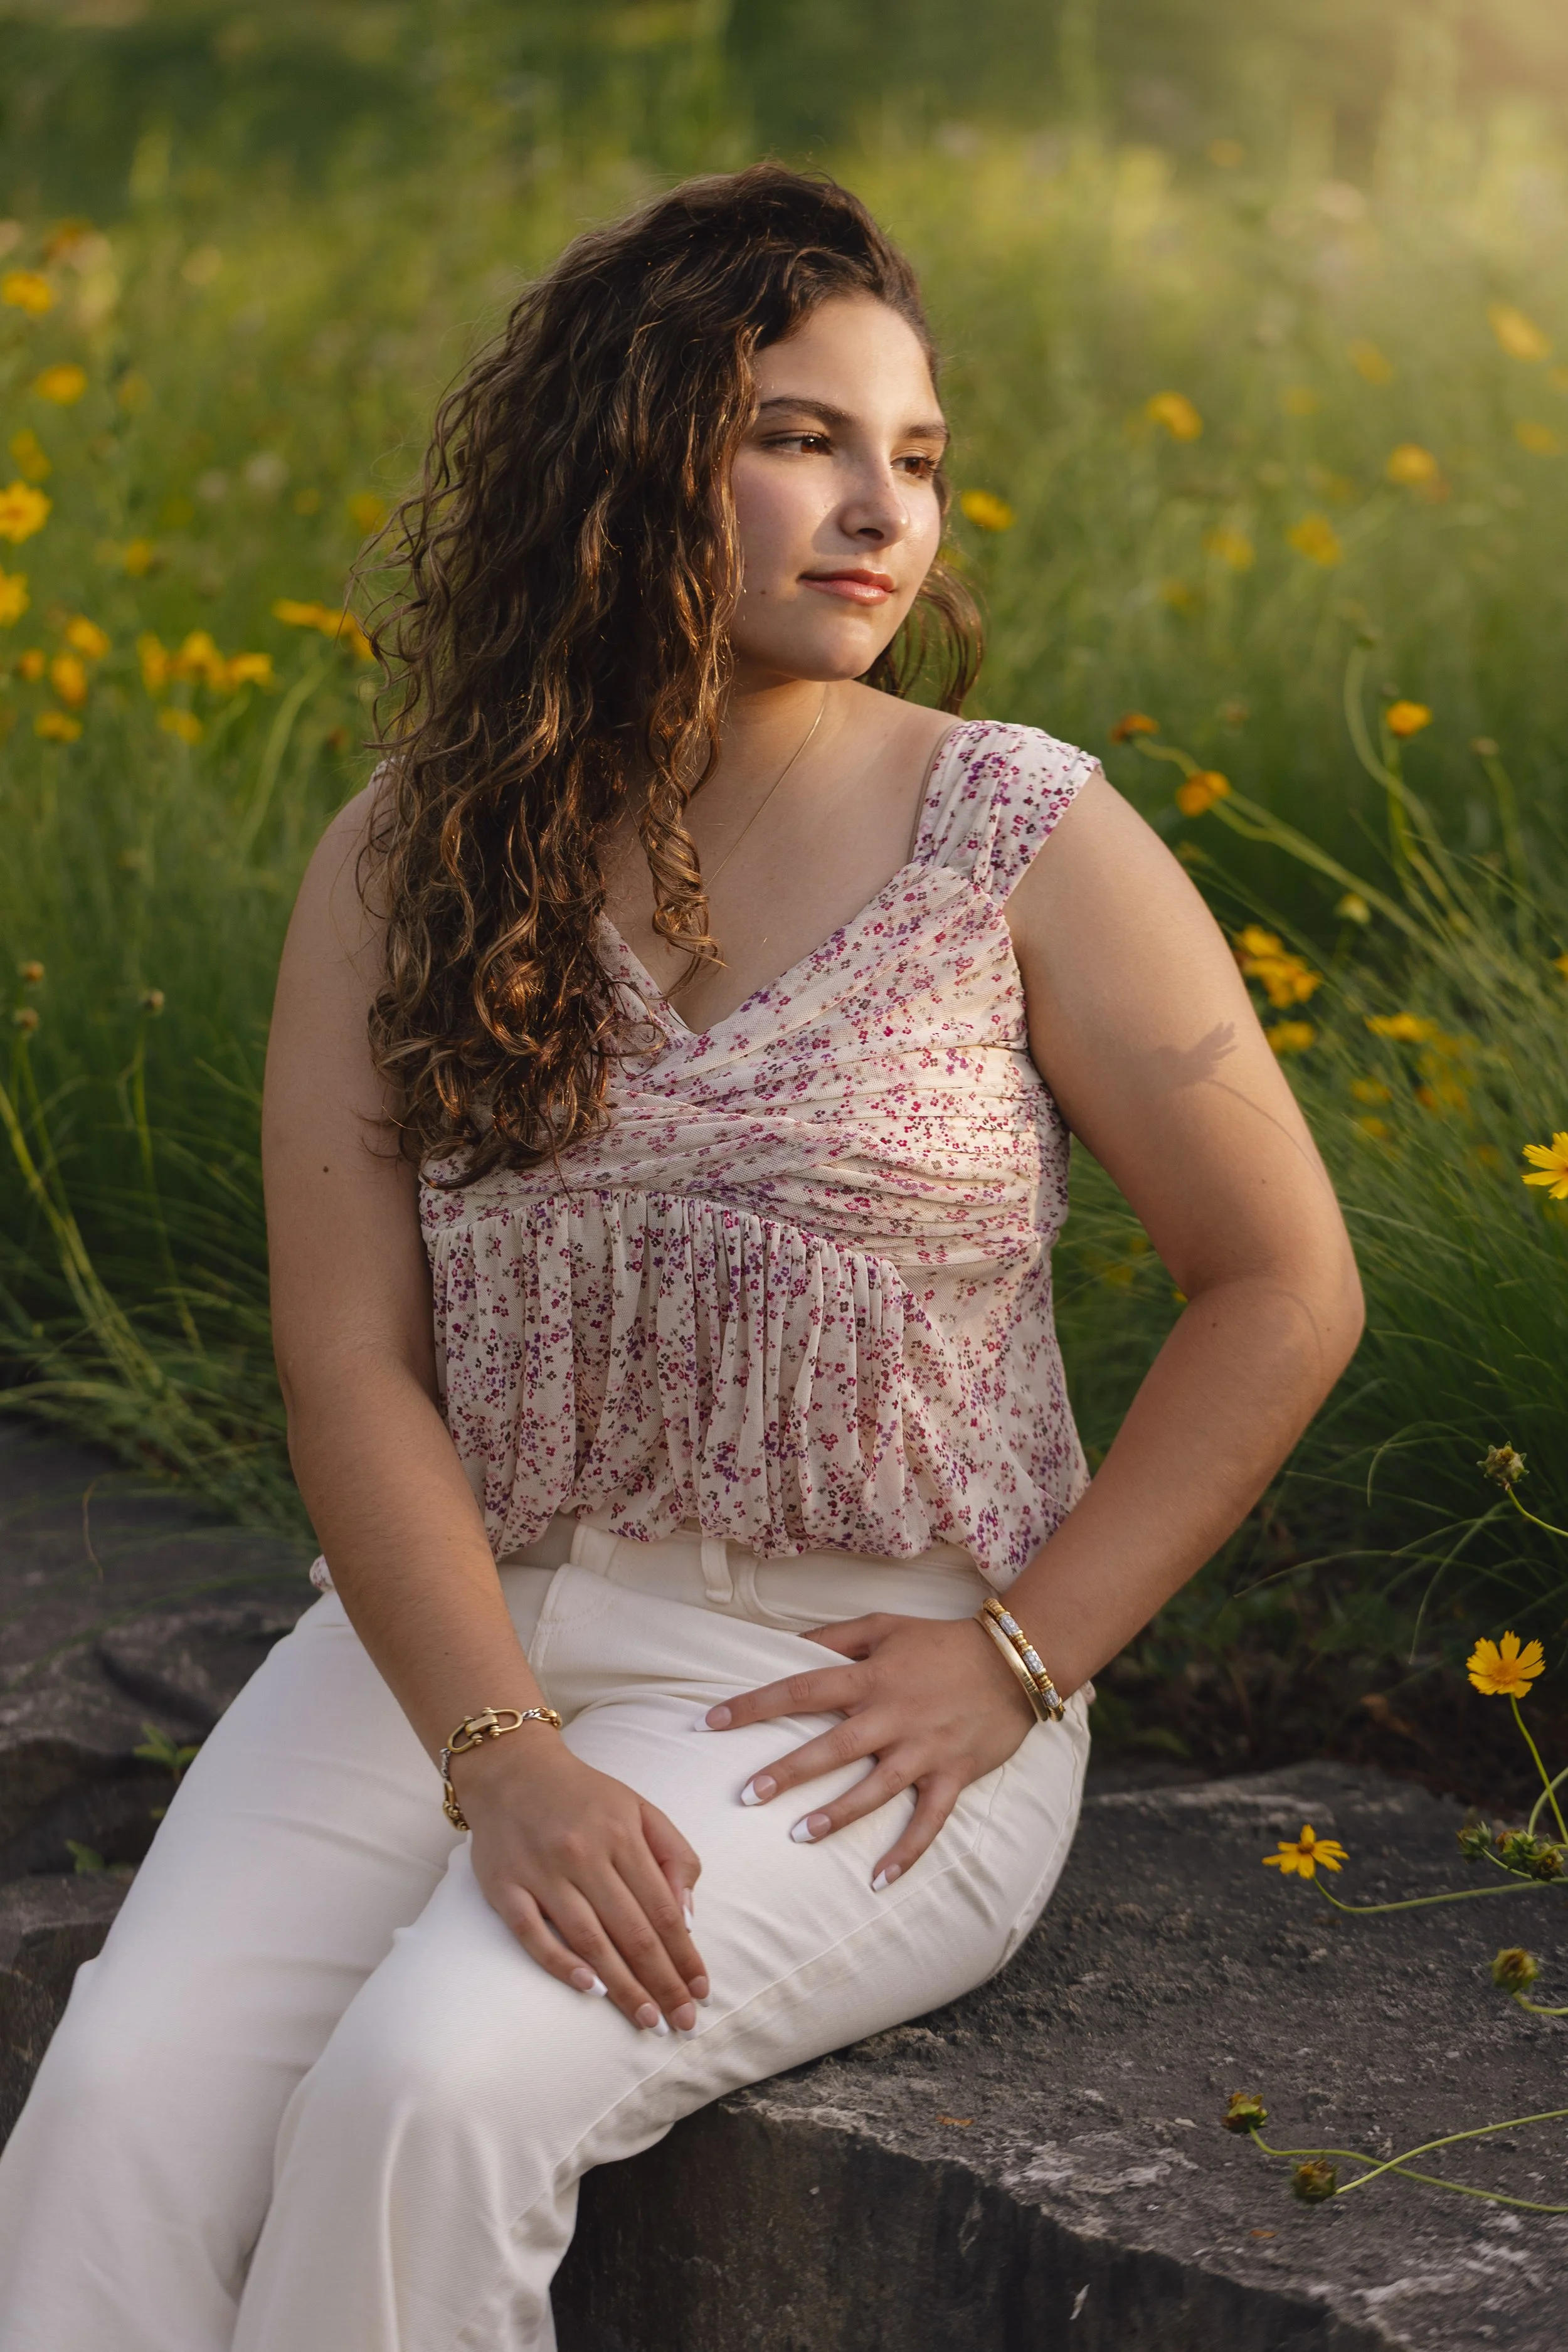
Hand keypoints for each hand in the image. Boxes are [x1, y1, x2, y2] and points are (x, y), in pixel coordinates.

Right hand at [453, 1733, 708, 2033]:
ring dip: (622, 1986)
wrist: (511, 1769)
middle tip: (683, 2022)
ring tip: (647, 2020)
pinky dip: (561, 1963)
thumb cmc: (584, 1796)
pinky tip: (588, 1989)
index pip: (662, 1909)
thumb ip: (673, 1854)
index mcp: (621, 1835)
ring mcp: (541, 1873)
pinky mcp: (504, 1887)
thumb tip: (687, 1915)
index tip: (702, 1989)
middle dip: (662, 1982)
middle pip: (631, 1932)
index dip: (684, 1954)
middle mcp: (583, 1855)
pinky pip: (533, 1934)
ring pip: (589, 1940)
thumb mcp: (640, 1808)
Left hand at [702, 1613, 1036, 1889]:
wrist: (1015, 1660)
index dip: (754, 1705)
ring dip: (839, 1814)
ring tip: (800, 1836)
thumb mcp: (886, 1626)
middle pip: (833, 1746)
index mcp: (871, 1677)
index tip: (711, 1722)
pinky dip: (907, 1852)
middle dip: (789, 1771)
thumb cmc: (942, 1641)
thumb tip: (790, 1645)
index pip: (801, 1688)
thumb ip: (836, 1637)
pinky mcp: (954, 1775)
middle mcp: (894, 1715)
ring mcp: (925, 1749)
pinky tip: (878, 1881)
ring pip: (877, 1788)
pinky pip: (929, 1820)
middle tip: (748, 1795)